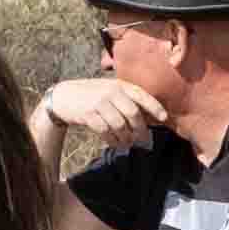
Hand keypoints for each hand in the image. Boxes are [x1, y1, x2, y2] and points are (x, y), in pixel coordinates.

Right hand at [34, 74, 158, 159]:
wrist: (64, 96)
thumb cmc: (92, 95)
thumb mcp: (109, 90)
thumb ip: (126, 99)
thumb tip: (148, 119)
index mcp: (119, 85)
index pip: (141, 95)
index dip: (154, 106)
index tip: (164, 118)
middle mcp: (110, 92)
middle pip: (132, 113)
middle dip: (140, 129)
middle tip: (144, 140)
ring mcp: (99, 103)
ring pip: (119, 125)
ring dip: (126, 138)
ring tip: (128, 144)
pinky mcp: (88, 115)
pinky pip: (105, 131)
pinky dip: (112, 140)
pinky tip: (115, 144)